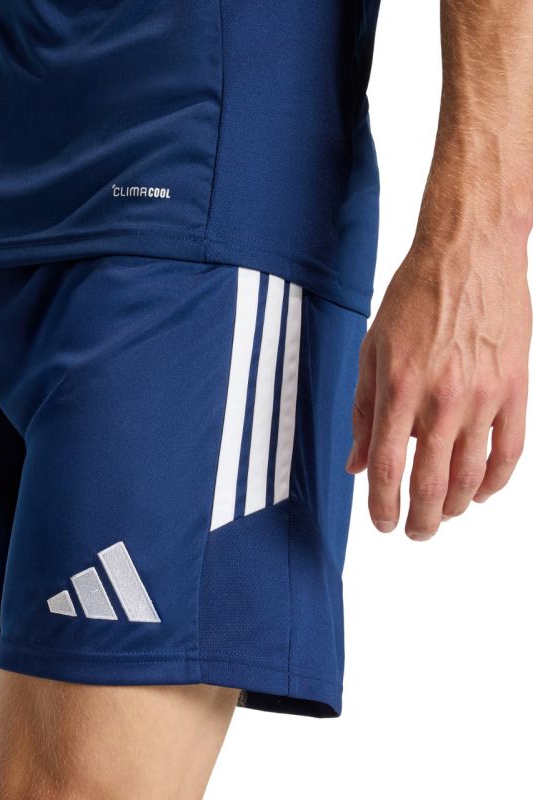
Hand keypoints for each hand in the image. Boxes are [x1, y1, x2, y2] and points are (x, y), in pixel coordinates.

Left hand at [347, 241, 530, 539]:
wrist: (469, 253)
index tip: (382, 524)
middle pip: (430, 482)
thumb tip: (356, 463)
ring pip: (472, 475)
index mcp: (399, 388)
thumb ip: (364, 412)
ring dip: (456, 507)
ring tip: (443, 518)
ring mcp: (484, 396)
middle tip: (414, 533)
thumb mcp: (372, 351)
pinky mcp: (516, 388)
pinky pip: (510, 451)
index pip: (387, 467)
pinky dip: (496, 482)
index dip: (382, 505)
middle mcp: (442, 399)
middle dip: (420, 519)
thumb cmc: (414, 299)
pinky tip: (481, 493)